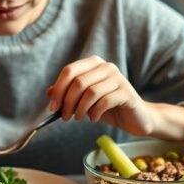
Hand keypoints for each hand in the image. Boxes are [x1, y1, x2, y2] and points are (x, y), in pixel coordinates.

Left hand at [45, 56, 183, 140]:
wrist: (135, 118)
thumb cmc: (107, 108)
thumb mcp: (84, 101)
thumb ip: (67, 94)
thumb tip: (48, 92)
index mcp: (93, 64)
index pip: (69, 71)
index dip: (58, 90)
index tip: (53, 107)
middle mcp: (106, 67)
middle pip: (78, 81)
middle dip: (67, 102)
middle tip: (65, 117)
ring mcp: (118, 78)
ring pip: (90, 92)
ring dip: (80, 109)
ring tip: (79, 118)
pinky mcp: (127, 92)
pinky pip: (104, 101)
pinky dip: (94, 113)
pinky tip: (93, 119)